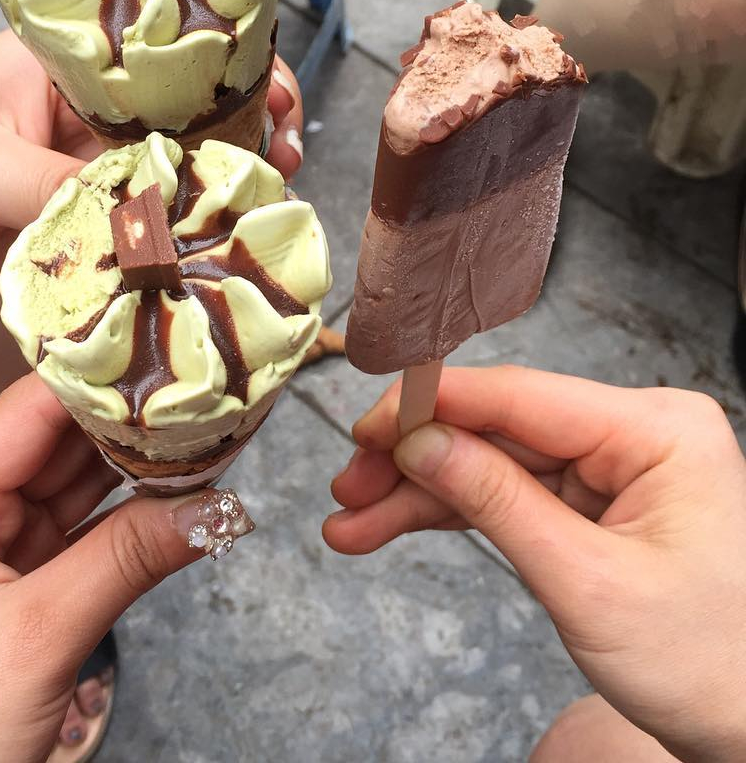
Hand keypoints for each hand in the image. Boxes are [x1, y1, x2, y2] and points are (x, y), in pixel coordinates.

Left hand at [0, 31, 304, 293]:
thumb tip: (139, 225)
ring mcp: (101, 169)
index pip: (171, 50)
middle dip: (252, 131)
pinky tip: (216, 259)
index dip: (235, 69)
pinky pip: (150, 229)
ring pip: (183, 174)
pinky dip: (185, 244)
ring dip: (228, 191)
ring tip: (267, 210)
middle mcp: (100, 112)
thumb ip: (46, 188)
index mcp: (75, 63)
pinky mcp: (93, 221)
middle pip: (197, 112)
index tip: (278, 101)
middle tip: (285, 164)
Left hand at [0, 375, 235, 762]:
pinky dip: (126, 516)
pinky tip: (176, 488)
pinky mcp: (14, 586)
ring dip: (133, 464)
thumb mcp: (34, 641)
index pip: (23, 414)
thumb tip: (220, 506)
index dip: (95, 378)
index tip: (166, 347)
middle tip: (203, 383)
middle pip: (52, 444)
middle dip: (126, 418)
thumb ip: (127, 559)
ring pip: (71, 486)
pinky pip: (79, 533)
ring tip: (204, 425)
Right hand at [324, 366, 745, 762]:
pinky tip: (390, 525)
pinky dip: (449, 513)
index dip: (431, 404)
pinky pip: (506, 493)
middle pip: (494, 427)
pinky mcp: (591, 500)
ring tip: (353, 522)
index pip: (520, 395)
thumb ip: (497, 501)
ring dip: (417, 493)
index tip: (366, 423)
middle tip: (349, 486)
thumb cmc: (711, 665)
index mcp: (655, 429)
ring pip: (488, 461)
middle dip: (413, 460)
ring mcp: (609, 466)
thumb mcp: (588, 584)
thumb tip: (418, 440)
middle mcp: (631, 432)